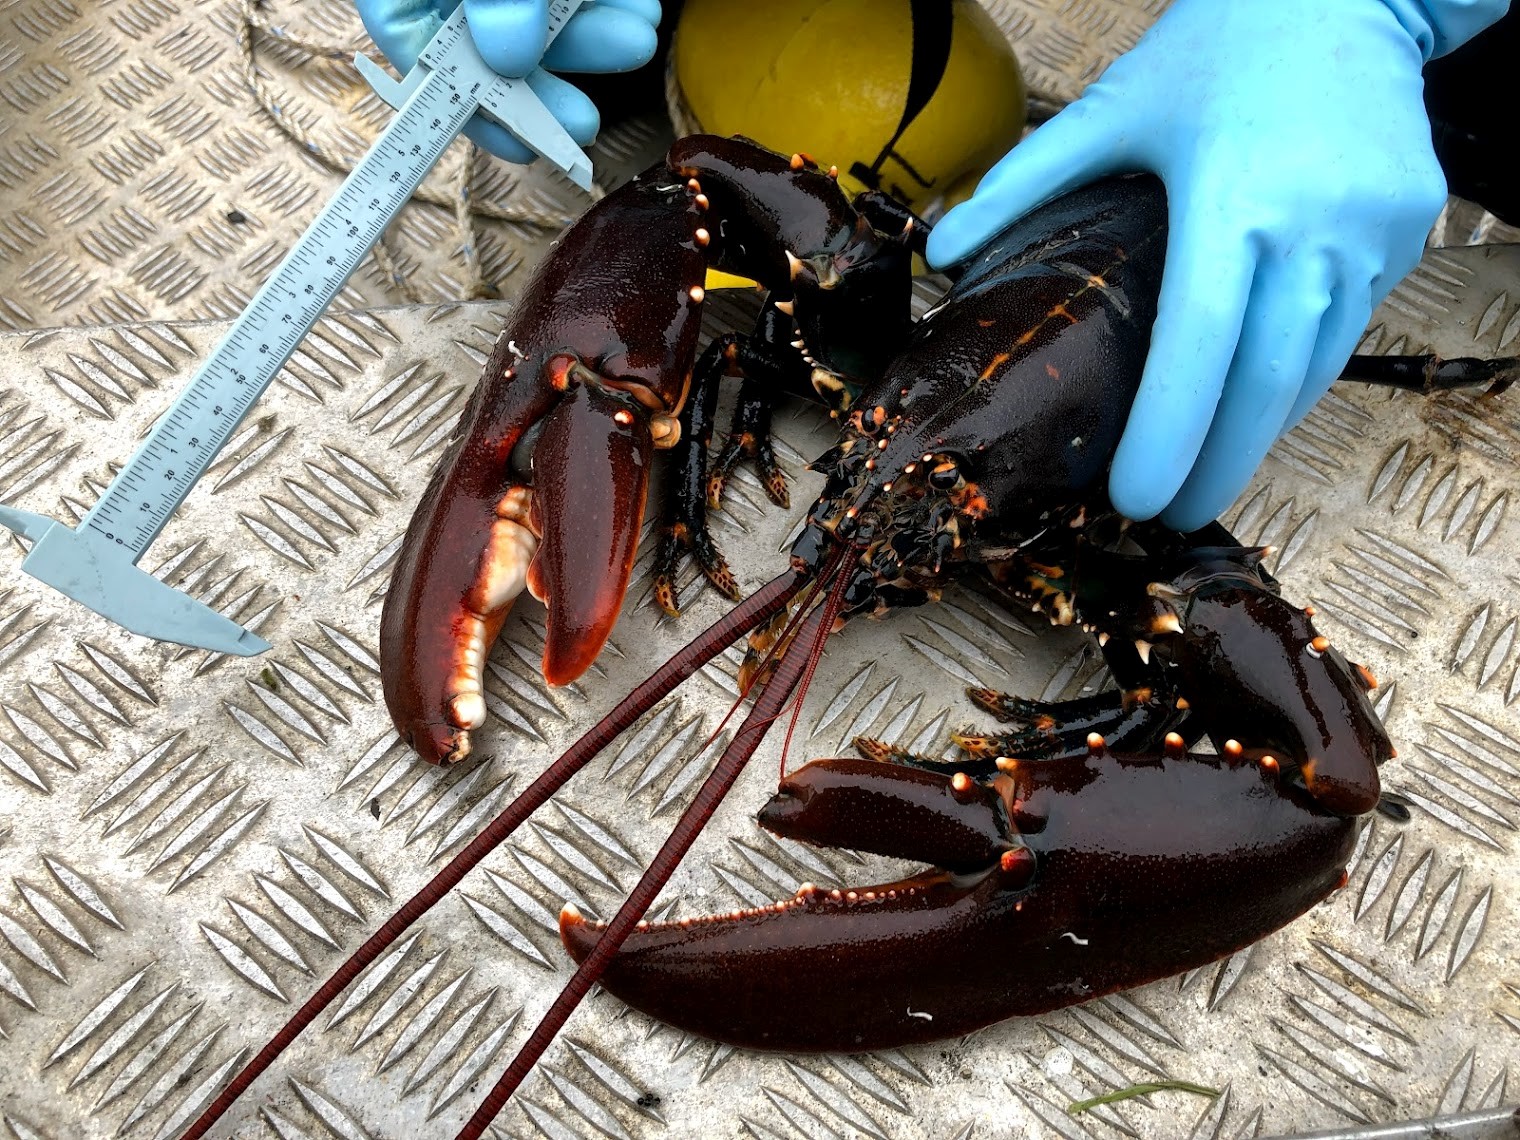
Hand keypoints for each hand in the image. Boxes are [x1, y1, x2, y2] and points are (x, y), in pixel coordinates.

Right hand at [357, 0, 659, 162]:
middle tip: (586, 123)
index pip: (407, 45)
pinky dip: (606, 4)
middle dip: (547, 89)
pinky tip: (639, 6)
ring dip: (591, 41)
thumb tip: (507, 54)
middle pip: (484, 49)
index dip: (462, 108)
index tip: (517, 145)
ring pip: (539, 21)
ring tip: (636, 39)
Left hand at [925, 0, 1500, 532]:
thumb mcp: (1114, 105)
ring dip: (1261, 426)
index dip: (1170, 436)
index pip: (1198, 348)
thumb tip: (941, 252)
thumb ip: (1024, 183)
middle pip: (1266, 386)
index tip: (1137, 498)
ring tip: (1210, 466)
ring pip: (1315, 367)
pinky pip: (1350, 327)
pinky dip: (1301, 369)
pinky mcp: (1410, 229)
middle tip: (1172, 517)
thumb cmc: (1220, 44)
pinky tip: (1261, 388)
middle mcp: (1312, 228)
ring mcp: (1373, 233)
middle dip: (1219, 466)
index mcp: (1231, 199)